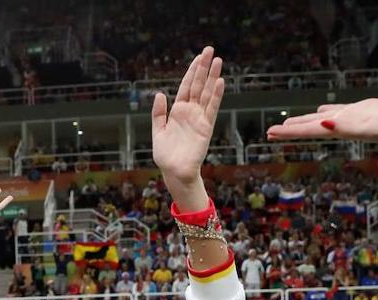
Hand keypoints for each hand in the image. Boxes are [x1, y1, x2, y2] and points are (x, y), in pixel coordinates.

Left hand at [151, 47, 224, 204]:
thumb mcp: (157, 131)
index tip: (198, 57)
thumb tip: (159, 94)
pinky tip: (219, 82)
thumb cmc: (165, 155)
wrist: (174, 171)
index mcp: (177, 111)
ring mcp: (199, 118)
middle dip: (203, 68)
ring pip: (207, 93)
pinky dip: (216, 96)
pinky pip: (211, 108)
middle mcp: (190, 112)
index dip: (192, 71)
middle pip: (198, 85)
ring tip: (218, 60)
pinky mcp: (206, 127)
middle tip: (210, 50)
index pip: (186, 86)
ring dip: (212, 77)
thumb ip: (158, 113)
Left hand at [267, 99, 377, 144]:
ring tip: (287, 123)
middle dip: (289, 130)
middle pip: (309, 128)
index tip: (270, 134)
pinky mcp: (358, 111)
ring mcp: (348, 118)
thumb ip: (350, 126)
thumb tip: (325, 123)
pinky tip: (318, 112)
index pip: (308, 131)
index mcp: (340, 129)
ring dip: (303, 122)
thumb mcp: (372, 125)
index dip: (290, 133)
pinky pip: (335, 111)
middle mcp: (340, 125)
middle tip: (269, 132)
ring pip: (319, 119)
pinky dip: (323, 112)